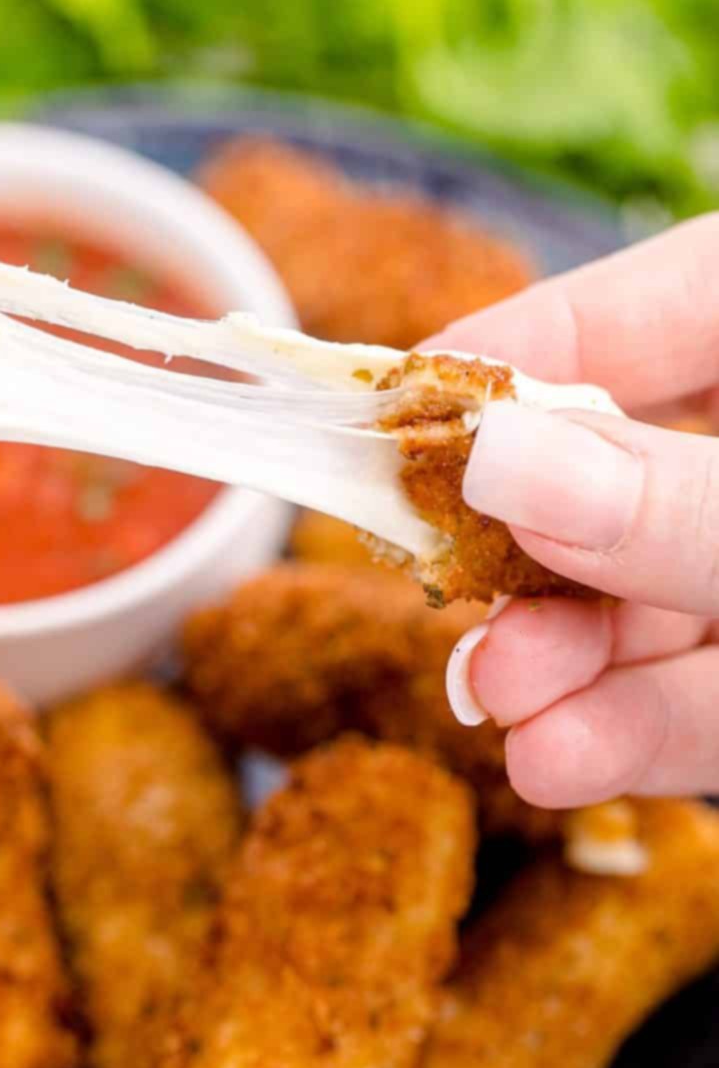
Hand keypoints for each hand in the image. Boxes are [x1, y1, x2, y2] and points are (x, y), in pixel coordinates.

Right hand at [428, 211, 718, 804]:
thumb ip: (677, 497)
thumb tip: (491, 457)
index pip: (630, 306)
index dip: (500, 356)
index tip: (381, 415)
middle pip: (615, 474)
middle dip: (525, 550)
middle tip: (437, 591)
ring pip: (653, 597)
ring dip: (568, 663)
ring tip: (505, 708)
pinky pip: (710, 691)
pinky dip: (639, 729)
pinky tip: (560, 762)